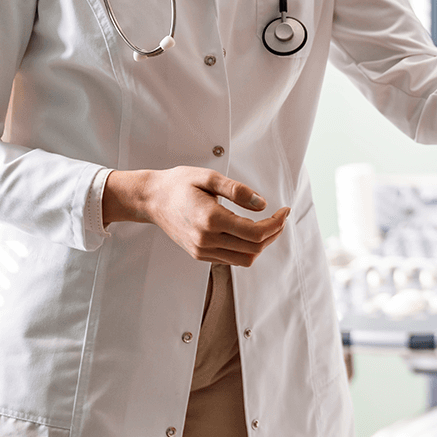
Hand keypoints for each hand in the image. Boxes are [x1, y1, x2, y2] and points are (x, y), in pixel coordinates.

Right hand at [103, 167, 288, 266]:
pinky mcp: (200, 254)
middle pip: (254, 249)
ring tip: (269, 225)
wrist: (151, 199)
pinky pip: (232, 259)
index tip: (285, 210)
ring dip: (262, 244)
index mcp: (211, 220)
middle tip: (281, 217)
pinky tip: (250, 231)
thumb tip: (262, 205)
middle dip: (273, 234)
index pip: (255, 233)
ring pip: (245, 259)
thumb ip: (238, 191)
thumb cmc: (178, 184)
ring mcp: (202, 250)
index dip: (276, 224)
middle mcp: (206, 240)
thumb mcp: (209, 177)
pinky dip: (247, 248)